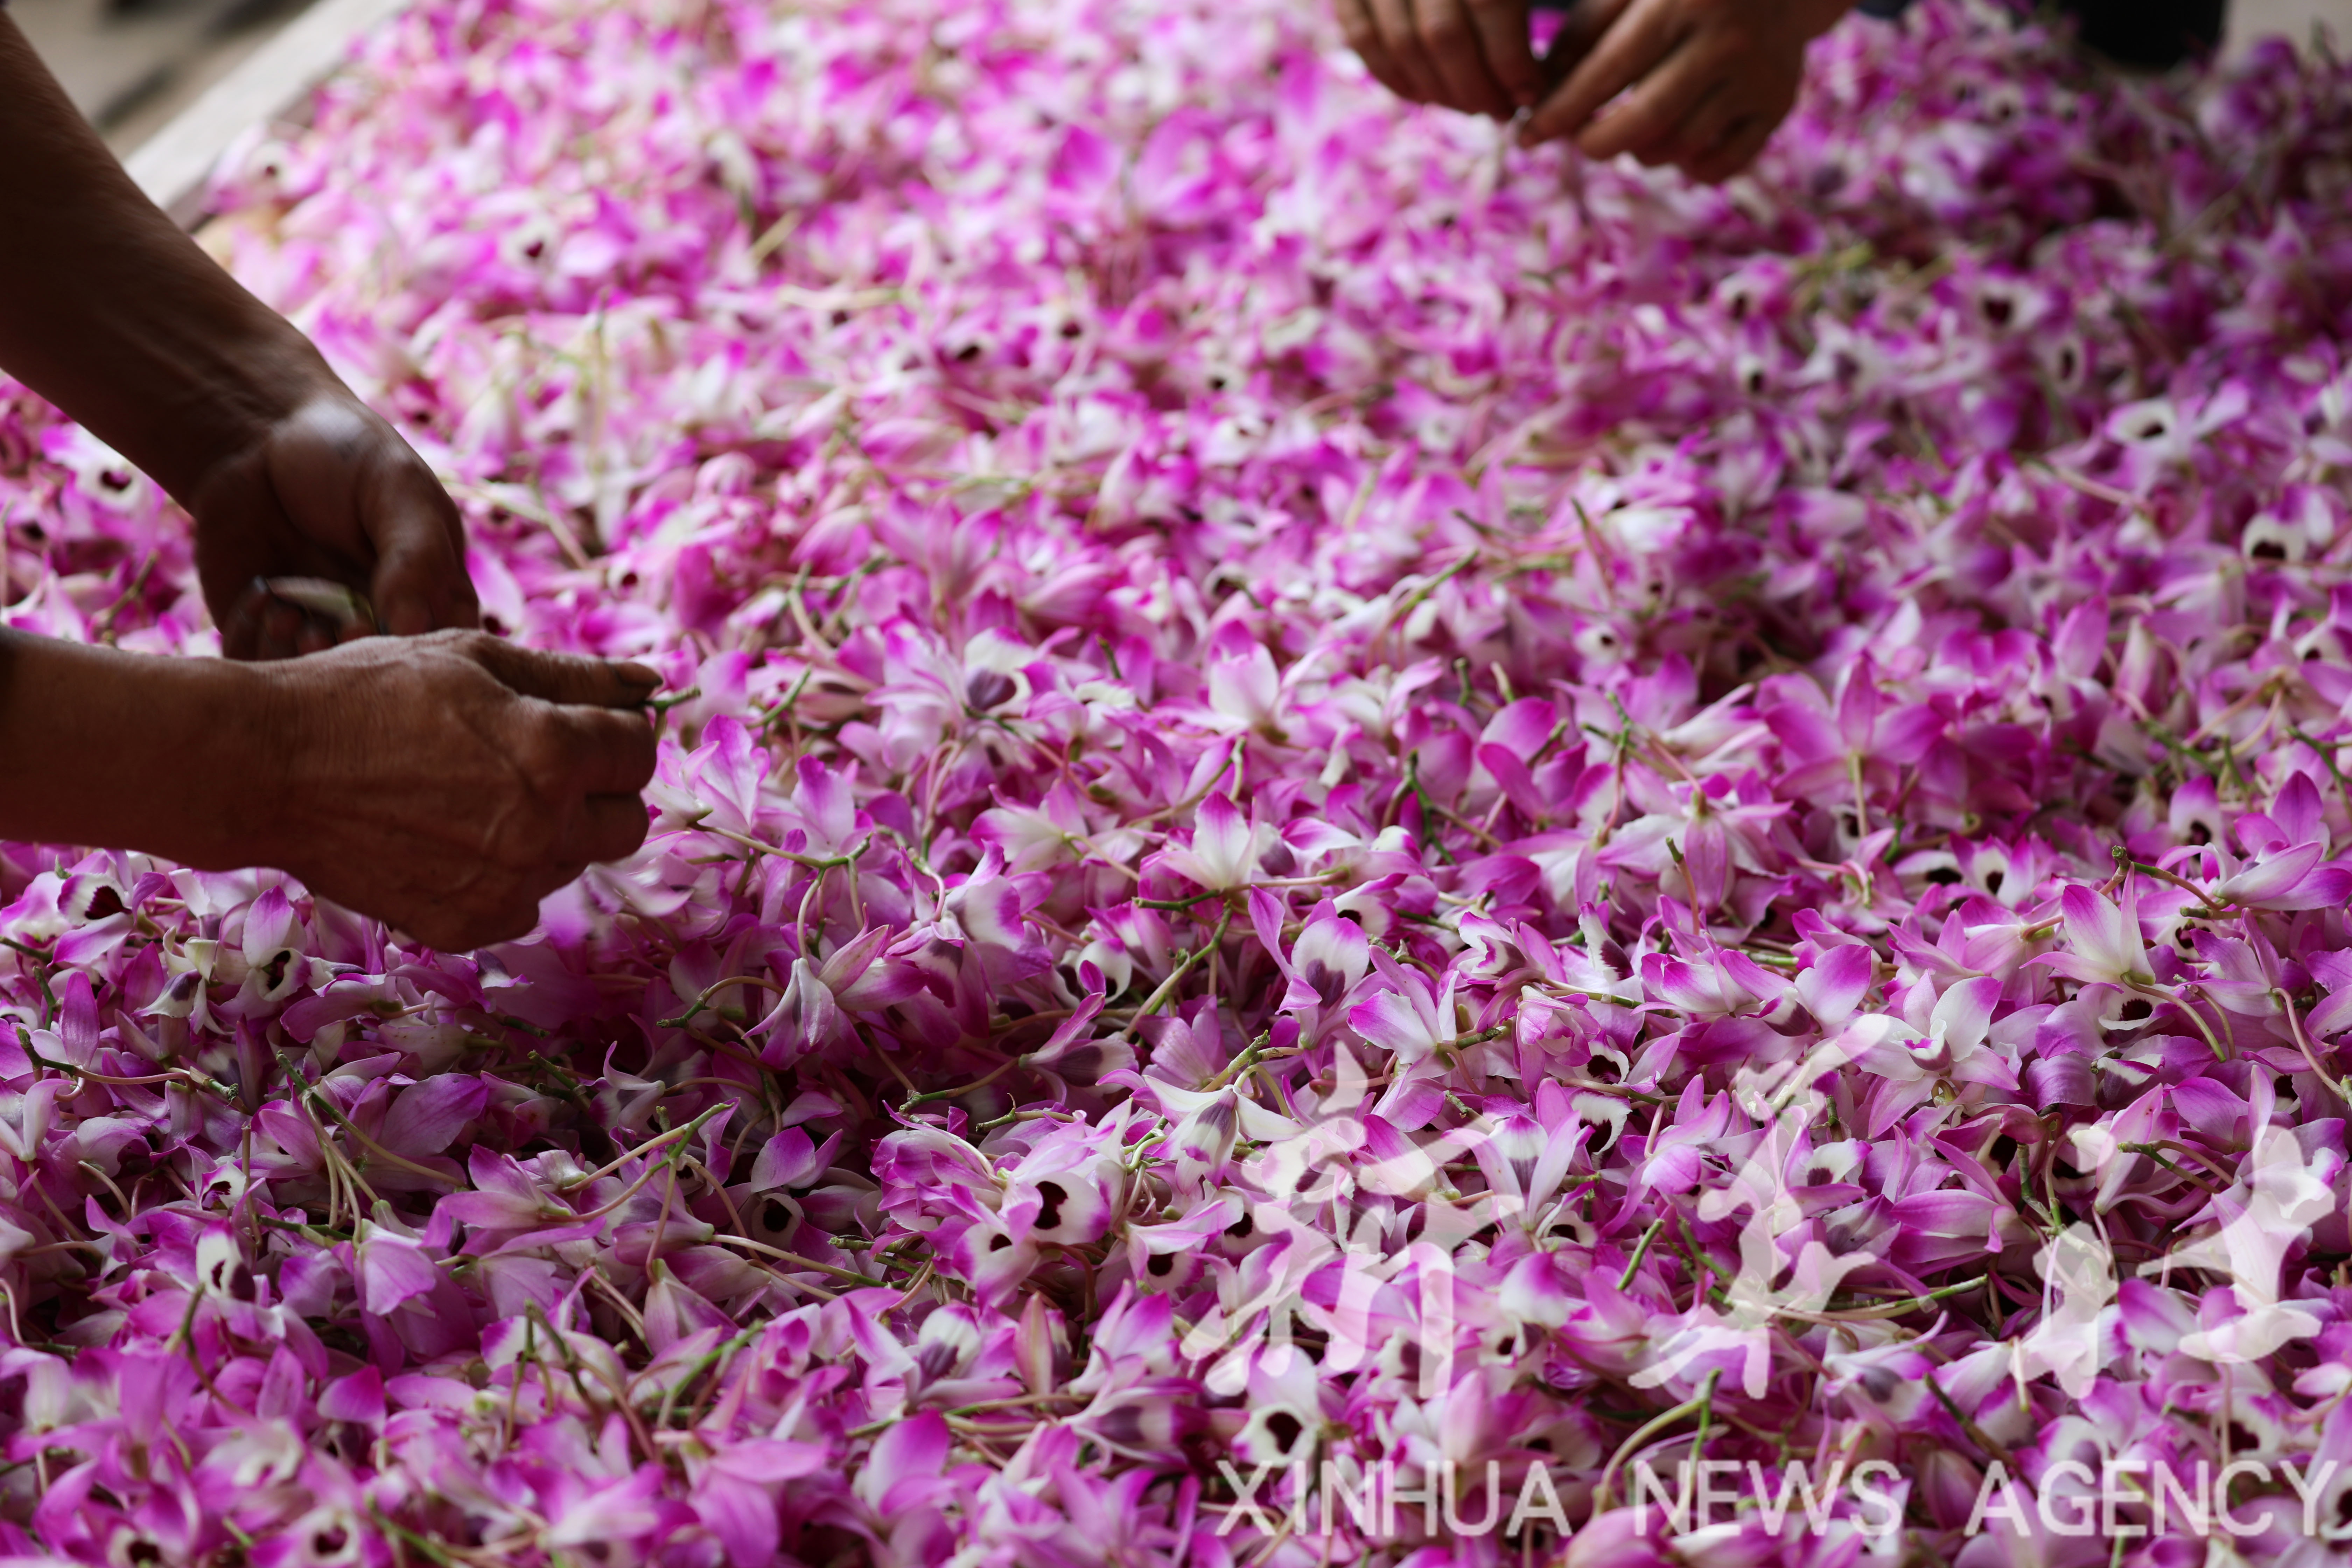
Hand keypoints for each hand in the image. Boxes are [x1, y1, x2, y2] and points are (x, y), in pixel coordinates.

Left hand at [190, 391, 479, 659]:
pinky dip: (256, 641)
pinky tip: (262, 595)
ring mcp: (319, 633)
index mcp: (432, 599)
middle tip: (330, 630)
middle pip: (378, 684)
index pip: (446, 658)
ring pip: (314, 684)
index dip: (419, 662)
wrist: (256, 435)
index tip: (386, 629)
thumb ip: (417, 557)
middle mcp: (378, 627)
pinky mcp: (260, 632)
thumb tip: (411, 627)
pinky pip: (257, 667)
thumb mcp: (398, 491)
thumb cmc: (346, 457)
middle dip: (349, 662)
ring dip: (298, 656)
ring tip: (288, 611)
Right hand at [253, 631, 657, 950]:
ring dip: (547, 832)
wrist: (268, 767)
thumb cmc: (366, 694)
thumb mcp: (473, 657)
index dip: (614, 733)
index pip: (638, 752)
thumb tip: (654, 684)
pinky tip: (448, 838)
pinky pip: (521, 905)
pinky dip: (502, 877)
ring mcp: (505, 886)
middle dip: (598, 792)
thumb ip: (575, 676)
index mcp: (554, 754)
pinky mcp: (465, 925)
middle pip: (627, 822)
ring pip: (572, 862)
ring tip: (472, 794)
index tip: (578, 725)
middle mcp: (542, 829)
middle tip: (535, 763)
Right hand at [1332, 0, 1543, 118]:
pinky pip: (1363, 39)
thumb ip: (1523, 10)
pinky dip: (1395, 78)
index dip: (1512, 62)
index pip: (1491, 5)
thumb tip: (1527, 89)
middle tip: (1501, 110)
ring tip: (1471, 106)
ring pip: (1403, 44)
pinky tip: (1426, 96)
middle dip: (1476, 88)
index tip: (1530, 94)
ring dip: (1440, 92)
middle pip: (1444, 35)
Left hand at [1520, 0, 1853, 182]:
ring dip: (1639, 152)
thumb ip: (1582, 36)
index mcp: (1680, 0)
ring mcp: (1758, 75)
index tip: (1526, 135)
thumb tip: (1536, 99)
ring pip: (1678, 147)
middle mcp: (1725, 39)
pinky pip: (1718, 166)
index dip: (1560, 110)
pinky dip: (1686, 167)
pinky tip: (1674, 144)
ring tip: (1628, 132)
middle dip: (1597, 142)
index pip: (1607, 70)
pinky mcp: (1778, 105)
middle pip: (1643, 120)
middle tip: (1580, 142)